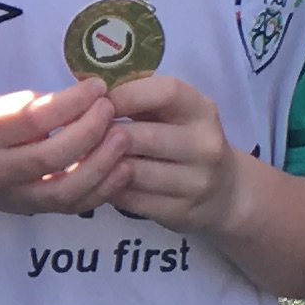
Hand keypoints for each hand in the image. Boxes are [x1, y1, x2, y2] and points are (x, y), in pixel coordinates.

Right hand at [0, 85, 135, 216]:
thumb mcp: (2, 106)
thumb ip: (39, 105)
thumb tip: (88, 95)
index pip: (33, 120)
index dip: (71, 103)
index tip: (97, 86)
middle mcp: (0, 170)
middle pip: (50, 157)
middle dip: (88, 131)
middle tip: (110, 109)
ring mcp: (19, 196)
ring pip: (64, 189)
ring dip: (100, 164)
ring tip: (123, 138)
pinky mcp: (38, 211)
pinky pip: (74, 206)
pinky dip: (103, 190)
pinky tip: (124, 168)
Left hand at [101, 70, 252, 234]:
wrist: (225, 193)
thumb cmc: (185, 141)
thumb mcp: (175, 114)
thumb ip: (141, 99)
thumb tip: (87, 93)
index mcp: (201, 110)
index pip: (165, 92)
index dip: (126, 94)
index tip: (98, 101)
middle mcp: (205, 144)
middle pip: (140, 136)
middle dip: (103, 135)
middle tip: (79, 135)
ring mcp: (196, 182)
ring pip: (131, 171)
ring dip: (102, 164)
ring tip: (86, 158)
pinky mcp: (181, 211)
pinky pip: (131, 199)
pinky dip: (109, 189)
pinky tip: (102, 181)